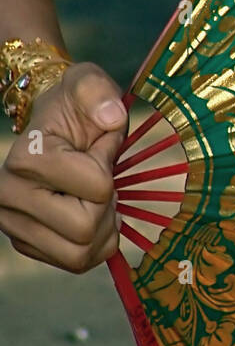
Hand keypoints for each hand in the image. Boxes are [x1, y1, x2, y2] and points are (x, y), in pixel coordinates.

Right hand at [0, 61, 127, 273]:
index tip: (98, 148)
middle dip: (107, 205)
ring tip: (97, 201)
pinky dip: (95, 245)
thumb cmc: (72, 107)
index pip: (97, 187)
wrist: (52, 127)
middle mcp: (8, 196)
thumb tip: (113, 118)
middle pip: (85, 229)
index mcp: (26, 157)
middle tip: (102, 180)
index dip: (109, 166)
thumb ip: (99, 93)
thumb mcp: (88, 83)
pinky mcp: (27, 244)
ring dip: (103, 230)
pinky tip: (92, 217)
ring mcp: (14, 225)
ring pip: (80, 254)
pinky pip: (77, 262)